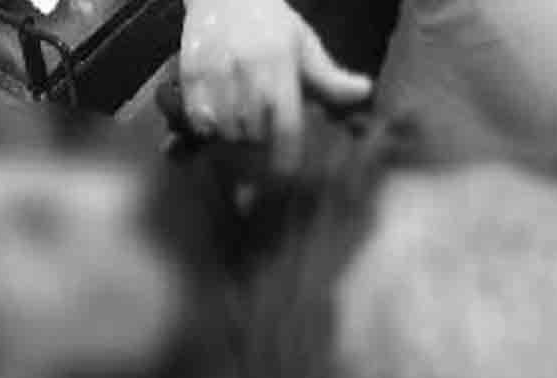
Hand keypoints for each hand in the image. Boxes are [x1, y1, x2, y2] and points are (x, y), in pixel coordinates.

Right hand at [178, 0, 371, 171]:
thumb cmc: (272, 24)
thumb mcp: (305, 46)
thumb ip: (330, 77)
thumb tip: (365, 92)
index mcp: (281, 63)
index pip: (286, 123)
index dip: (287, 154)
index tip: (287, 174)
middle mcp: (248, 66)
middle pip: (254, 132)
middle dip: (259, 142)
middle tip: (260, 135)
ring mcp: (216, 69)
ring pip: (226, 129)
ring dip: (233, 136)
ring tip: (239, 125)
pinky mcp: (191, 71)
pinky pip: (198, 117)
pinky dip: (207, 126)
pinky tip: (215, 118)